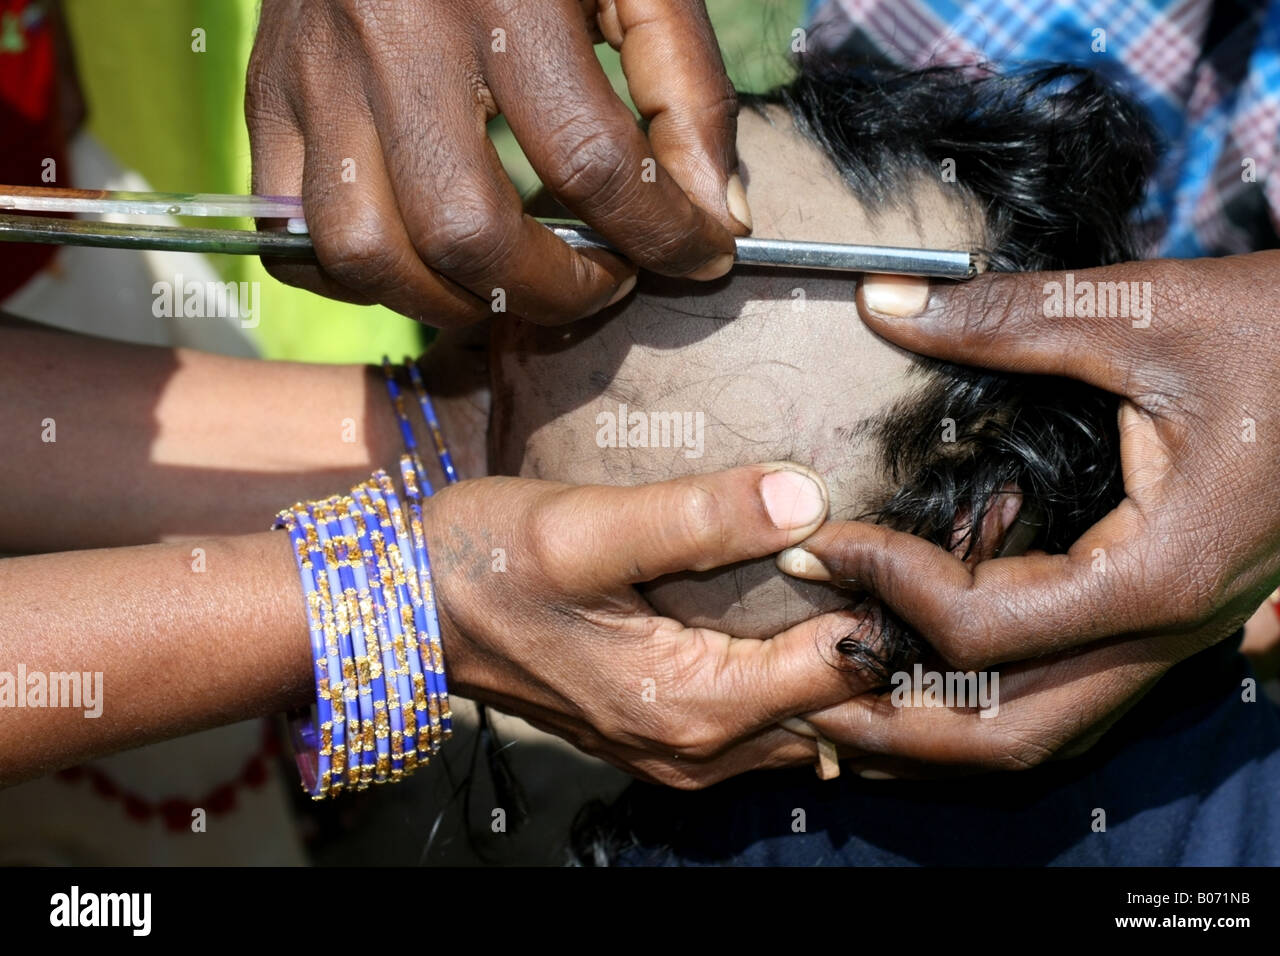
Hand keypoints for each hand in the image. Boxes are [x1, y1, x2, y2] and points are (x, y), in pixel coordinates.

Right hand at [245, 0, 748, 325]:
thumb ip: (687, 87)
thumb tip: (716, 218)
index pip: (591, 161)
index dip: (662, 236)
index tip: (699, 259)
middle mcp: (397, 37)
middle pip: (466, 229)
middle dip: (554, 291)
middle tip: (601, 282)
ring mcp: (317, 72)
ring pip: (366, 252)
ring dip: (451, 303)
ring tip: (509, 286)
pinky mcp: (264, 93)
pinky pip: (290, 234)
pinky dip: (357, 280)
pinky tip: (419, 264)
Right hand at [425, 463, 870, 787]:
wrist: (406, 610)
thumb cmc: (485, 564)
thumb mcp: (586, 527)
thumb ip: (699, 517)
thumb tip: (807, 498)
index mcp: (692, 705)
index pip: (837, 672)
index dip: (870, 608)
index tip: (876, 544)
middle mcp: (694, 748)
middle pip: (831, 712)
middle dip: (866, 650)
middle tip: (883, 567)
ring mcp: (675, 752)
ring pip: (800, 726)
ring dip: (833, 671)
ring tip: (852, 590)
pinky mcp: (657, 736)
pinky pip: (758, 727)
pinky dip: (792, 687)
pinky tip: (795, 628)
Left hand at [779, 251, 1279, 772]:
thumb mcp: (1146, 311)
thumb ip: (1008, 318)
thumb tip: (881, 305)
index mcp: (1160, 574)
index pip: (988, 627)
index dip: (887, 586)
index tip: (818, 547)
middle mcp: (1167, 631)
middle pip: (1011, 728)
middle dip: (898, 721)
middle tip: (805, 689)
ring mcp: (1171, 636)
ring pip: (1042, 729)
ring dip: (939, 730)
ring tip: (847, 704)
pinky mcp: (1162, 617)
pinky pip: (1065, 691)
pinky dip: (987, 696)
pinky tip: (924, 666)